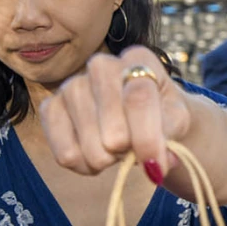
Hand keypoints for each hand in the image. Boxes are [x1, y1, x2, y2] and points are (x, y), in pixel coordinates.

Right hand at [39, 46, 191, 182]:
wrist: (139, 116)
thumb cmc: (161, 114)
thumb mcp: (176, 120)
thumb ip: (170, 137)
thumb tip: (156, 165)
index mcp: (137, 59)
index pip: (139, 100)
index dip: (148, 139)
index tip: (157, 166)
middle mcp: (101, 65)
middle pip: (114, 130)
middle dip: (129, 152)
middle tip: (135, 147)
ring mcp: (71, 85)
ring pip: (91, 146)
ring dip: (109, 160)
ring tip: (117, 149)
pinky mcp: (50, 108)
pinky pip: (66, 154)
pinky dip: (85, 166)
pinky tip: (96, 156)